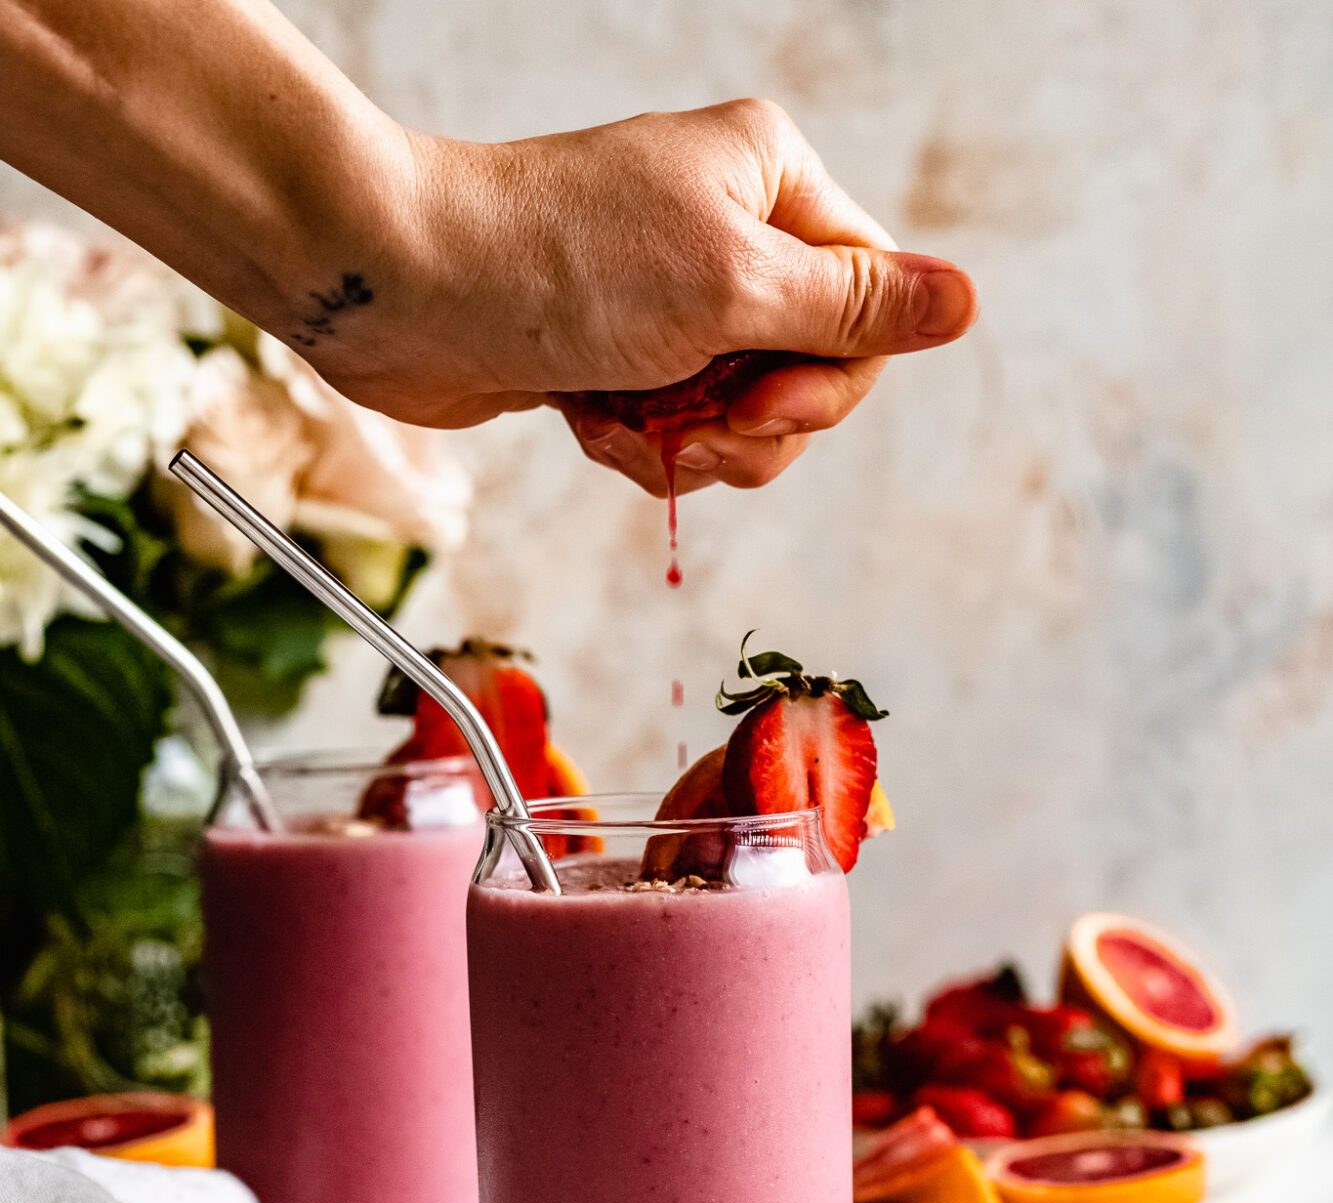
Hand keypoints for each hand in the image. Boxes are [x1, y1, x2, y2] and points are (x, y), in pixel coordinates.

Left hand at [311, 99, 976, 493]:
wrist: (403, 290)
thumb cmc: (555, 264)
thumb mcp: (730, 285)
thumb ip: (853, 308)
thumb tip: (965, 303)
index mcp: (773, 184)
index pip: (869, 306)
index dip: (828, 381)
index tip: (761, 402)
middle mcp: (730, 233)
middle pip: (810, 375)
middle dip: (750, 425)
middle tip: (686, 420)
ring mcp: (672, 298)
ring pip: (742, 417)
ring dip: (687, 443)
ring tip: (625, 418)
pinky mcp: (620, 352)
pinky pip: (675, 430)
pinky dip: (636, 444)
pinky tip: (587, 420)